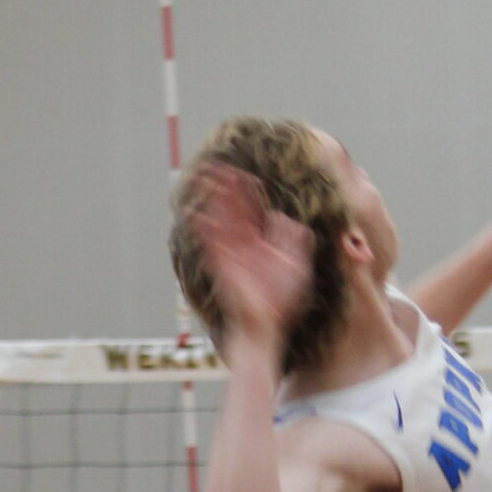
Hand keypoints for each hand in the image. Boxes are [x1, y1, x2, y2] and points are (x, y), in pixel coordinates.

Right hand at [188, 163, 313, 360]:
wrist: (267, 325)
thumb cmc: (284, 300)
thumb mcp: (297, 266)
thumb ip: (295, 240)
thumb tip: (281, 217)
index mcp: (261, 241)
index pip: (252, 208)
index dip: (249, 191)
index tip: (246, 174)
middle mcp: (243, 243)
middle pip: (232, 208)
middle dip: (225, 187)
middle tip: (216, 167)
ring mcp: (230, 252)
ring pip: (218, 218)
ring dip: (210, 199)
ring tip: (203, 180)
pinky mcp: (220, 265)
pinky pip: (209, 242)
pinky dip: (202, 228)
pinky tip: (194, 214)